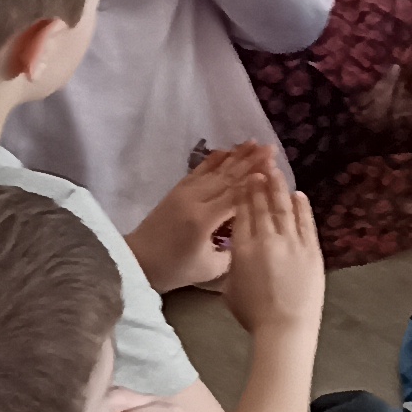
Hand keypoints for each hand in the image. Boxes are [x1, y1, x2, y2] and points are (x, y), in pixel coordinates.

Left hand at [128, 143, 264, 291]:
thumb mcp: (209, 269)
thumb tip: (251, 234)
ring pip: (215, 169)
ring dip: (236, 155)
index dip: (255, 181)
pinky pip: (200, 170)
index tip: (274, 167)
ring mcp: (185, 192)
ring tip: (254, 142)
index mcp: (203, 220)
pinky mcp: (177, 190)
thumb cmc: (174, 269)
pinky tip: (227, 150)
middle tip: (271, 148)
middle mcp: (195, 200)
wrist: (137, 261)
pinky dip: (215, 159)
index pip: (235, 195)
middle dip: (251, 161)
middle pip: (228, 177)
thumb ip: (233, 252)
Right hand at [218, 155, 323, 345]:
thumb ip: (234, 263)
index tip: (244, 177)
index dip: (243, 193)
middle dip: (260, 182)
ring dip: (279, 187)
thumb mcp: (230, 288)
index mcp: (242, 249)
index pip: (242, 213)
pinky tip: (297, 194)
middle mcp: (266, 240)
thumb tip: (238, 250)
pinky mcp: (311, 250)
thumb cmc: (253, 315)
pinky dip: (301, 207)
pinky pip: (305, 223)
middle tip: (260, 163)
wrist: (284, 329)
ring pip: (283, 208)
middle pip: (262, 204)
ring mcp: (291, 243)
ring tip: (275, 169)